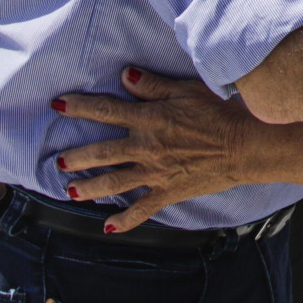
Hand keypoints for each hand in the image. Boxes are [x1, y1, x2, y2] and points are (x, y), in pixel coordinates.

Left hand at [52, 67, 259, 231]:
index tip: (58, 105)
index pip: (107, 111)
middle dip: (77, 156)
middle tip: (58, 160)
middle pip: (103, 152)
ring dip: (89, 187)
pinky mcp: (168, 191)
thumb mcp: (187, 90)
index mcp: (150, 119)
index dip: (80, 107)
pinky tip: (108, 227)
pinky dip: (125, 220)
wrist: (244, 146)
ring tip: (70, 191)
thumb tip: (124, 76)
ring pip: (114, 182)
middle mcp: (146, 147)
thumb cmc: (219, 113)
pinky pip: (142, 209)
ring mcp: (155, 173)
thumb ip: (154, 85)